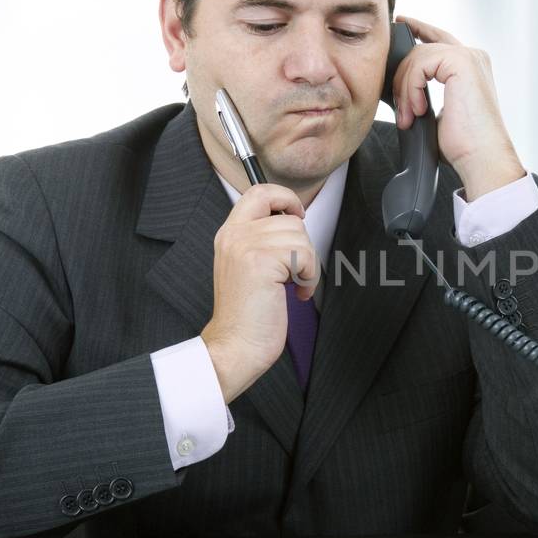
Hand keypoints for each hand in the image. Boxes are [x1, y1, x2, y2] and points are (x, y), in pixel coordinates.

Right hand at [200, 184, 319, 402]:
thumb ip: (262, 240)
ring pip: (299, 236)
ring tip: (291, 286)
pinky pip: (303, 254)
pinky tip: (294, 294)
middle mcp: (233, 235)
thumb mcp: (248, 267)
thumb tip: (293, 220)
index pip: (259, 191)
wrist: (235, 346)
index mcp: (229, 234)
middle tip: (293, 272)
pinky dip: (308, 277)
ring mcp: (245, 246)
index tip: (297, 214)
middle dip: (302, 246)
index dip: (285, 197)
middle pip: (289, 218)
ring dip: (306, 264)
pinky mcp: (261, 261)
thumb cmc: (248, 314)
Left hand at [392, 15, 525, 200]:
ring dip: (405, 89)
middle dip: (403, 78)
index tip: (401, 24)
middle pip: (421, 48)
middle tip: (402, 112)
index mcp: (471, 66)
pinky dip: (412, 88)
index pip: (439, 39)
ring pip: (417, 56)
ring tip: (409, 116)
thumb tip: (402, 86)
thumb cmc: (464, 143)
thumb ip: (427, 90)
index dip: (418, 28)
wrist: (481, 156)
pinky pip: (420, 63)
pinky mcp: (461, 62)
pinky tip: (418, 109)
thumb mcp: (440, 110)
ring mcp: (468, 57)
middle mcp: (473, 56)